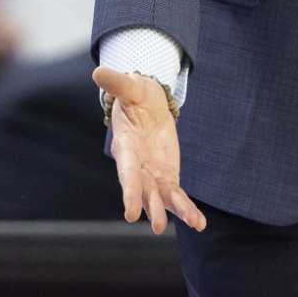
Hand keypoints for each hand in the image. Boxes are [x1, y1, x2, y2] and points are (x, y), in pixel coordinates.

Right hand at [91, 67, 205, 232]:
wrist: (147, 104)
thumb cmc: (135, 96)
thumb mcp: (130, 87)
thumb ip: (117, 84)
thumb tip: (98, 71)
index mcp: (126, 147)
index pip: (127, 171)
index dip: (129, 190)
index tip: (130, 213)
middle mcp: (137, 166)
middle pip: (143, 190)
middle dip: (150, 207)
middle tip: (155, 226)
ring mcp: (152, 174)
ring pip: (162, 198)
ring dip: (173, 211)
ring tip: (193, 223)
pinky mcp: (167, 176)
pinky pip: (176, 196)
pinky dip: (186, 209)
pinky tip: (199, 224)